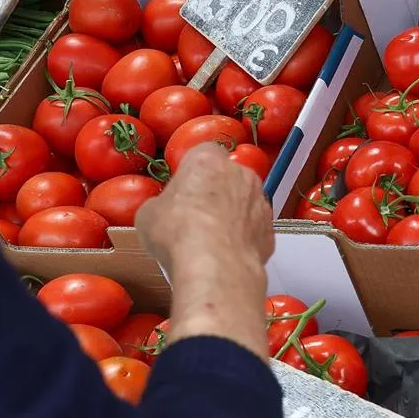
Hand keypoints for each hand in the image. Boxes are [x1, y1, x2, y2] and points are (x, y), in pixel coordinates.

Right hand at [138, 144, 273, 279]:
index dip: (191, 171)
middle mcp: (241, 174)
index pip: (202, 153)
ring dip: (230, 214)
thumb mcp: (148, 213)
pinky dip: (242, 237)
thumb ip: (162, 203)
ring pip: (244, 202)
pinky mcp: (270, 229)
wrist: (216, 264)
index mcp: (208, 160)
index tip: (181, 187)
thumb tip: (163, 211)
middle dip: (214, 191)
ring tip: (209, 238)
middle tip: (193, 214)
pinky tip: (225, 251)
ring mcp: (260, 201)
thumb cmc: (178, 231)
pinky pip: (253, 228)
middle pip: (227, 177)